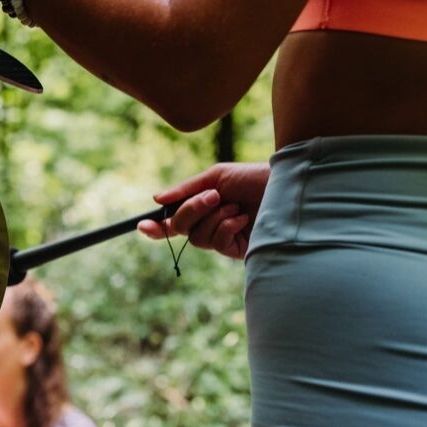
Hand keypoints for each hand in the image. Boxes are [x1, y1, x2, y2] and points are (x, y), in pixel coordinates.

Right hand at [136, 162, 269, 259]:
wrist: (285, 186)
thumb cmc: (253, 178)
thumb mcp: (216, 177)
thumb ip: (186, 189)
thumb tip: (156, 199)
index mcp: (204, 207)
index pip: (175, 222)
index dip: (157, 227)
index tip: (142, 226)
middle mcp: (211, 224)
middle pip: (181, 229)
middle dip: (191, 211)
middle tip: (212, 196)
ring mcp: (225, 238)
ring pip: (198, 238)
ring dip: (214, 217)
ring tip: (234, 205)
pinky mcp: (238, 250)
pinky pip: (217, 243)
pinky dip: (226, 227)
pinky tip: (243, 218)